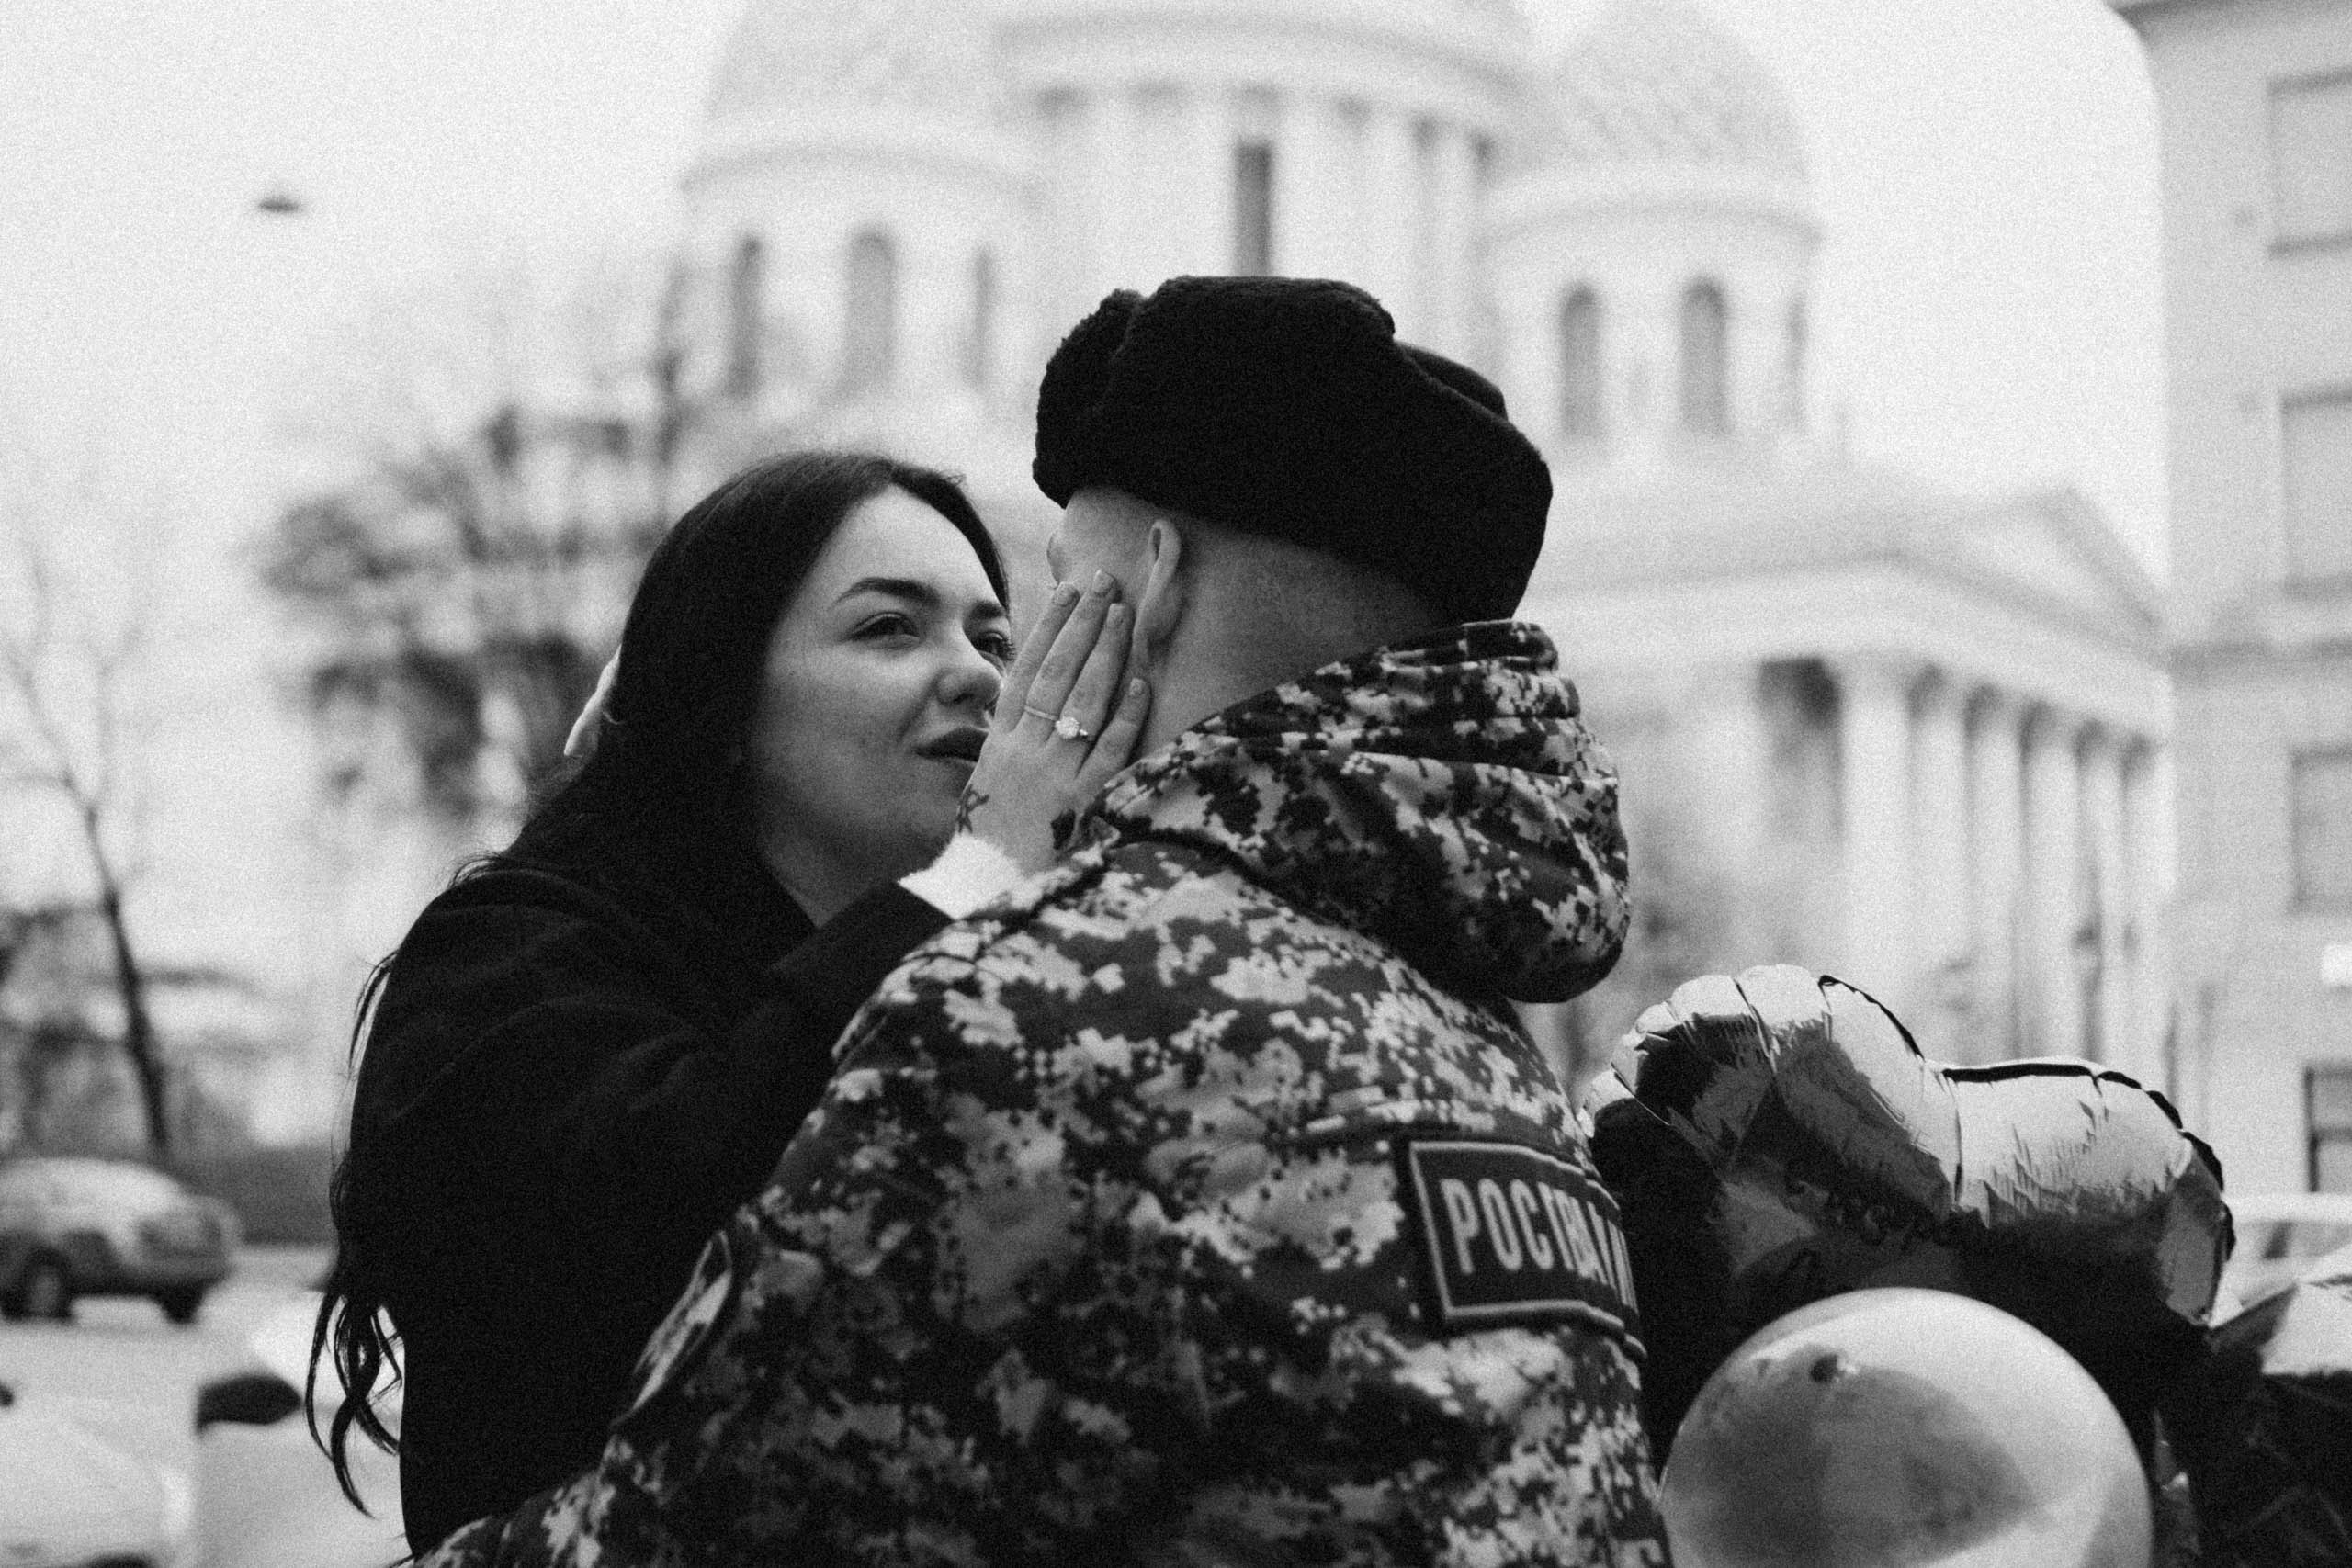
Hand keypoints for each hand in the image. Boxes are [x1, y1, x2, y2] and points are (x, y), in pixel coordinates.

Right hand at [957, 570, 1150, 873]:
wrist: (988, 887)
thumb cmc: (992, 837)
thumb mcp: (991, 781)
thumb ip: (1013, 739)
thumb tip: (1032, 698)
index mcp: (999, 741)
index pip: (1025, 669)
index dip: (1048, 627)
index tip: (1067, 591)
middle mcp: (1024, 749)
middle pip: (1056, 673)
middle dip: (1082, 625)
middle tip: (1105, 585)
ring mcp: (1052, 773)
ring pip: (1082, 701)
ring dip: (1105, 655)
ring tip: (1124, 615)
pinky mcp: (1080, 801)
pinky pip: (1107, 750)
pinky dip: (1125, 717)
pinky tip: (1142, 684)